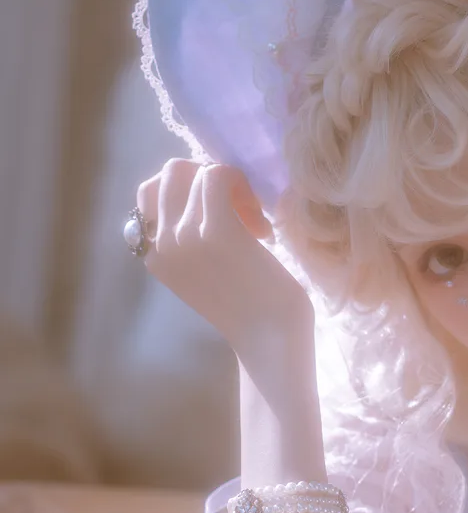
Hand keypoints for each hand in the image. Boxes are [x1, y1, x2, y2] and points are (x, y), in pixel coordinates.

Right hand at [138, 160, 312, 363]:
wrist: (271, 341)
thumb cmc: (250, 309)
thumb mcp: (204, 270)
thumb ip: (189, 236)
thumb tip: (201, 181)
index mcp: (154, 254)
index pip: (150, 192)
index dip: (189, 190)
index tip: (220, 218)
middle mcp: (161, 244)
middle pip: (171, 172)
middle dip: (208, 180)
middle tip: (239, 215)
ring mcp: (184, 236)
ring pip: (197, 171)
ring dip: (233, 188)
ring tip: (254, 227)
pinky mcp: (216, 230)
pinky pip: (218, 175)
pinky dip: (243, 188)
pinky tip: (261, 228)